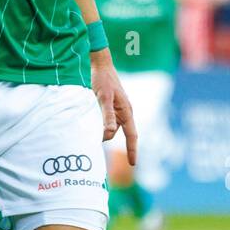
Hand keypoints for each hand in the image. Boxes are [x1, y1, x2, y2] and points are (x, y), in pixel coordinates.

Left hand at [91, 50, 136, 164]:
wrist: (101, 65)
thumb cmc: (103, 80)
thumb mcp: (103, 98)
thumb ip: (107, 116)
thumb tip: (110, 134)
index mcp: (126, 111)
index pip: (132, 136)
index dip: (132, 150)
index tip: (133, 163)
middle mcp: (125, 112)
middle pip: (124, 134)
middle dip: (122, 145)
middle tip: (118, 156)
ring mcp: (119, 109)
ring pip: (115, 128)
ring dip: (108, 135)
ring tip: (97, 142)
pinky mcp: (112, 106)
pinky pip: (110, 121)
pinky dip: (104, 128)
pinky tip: (96, 130)